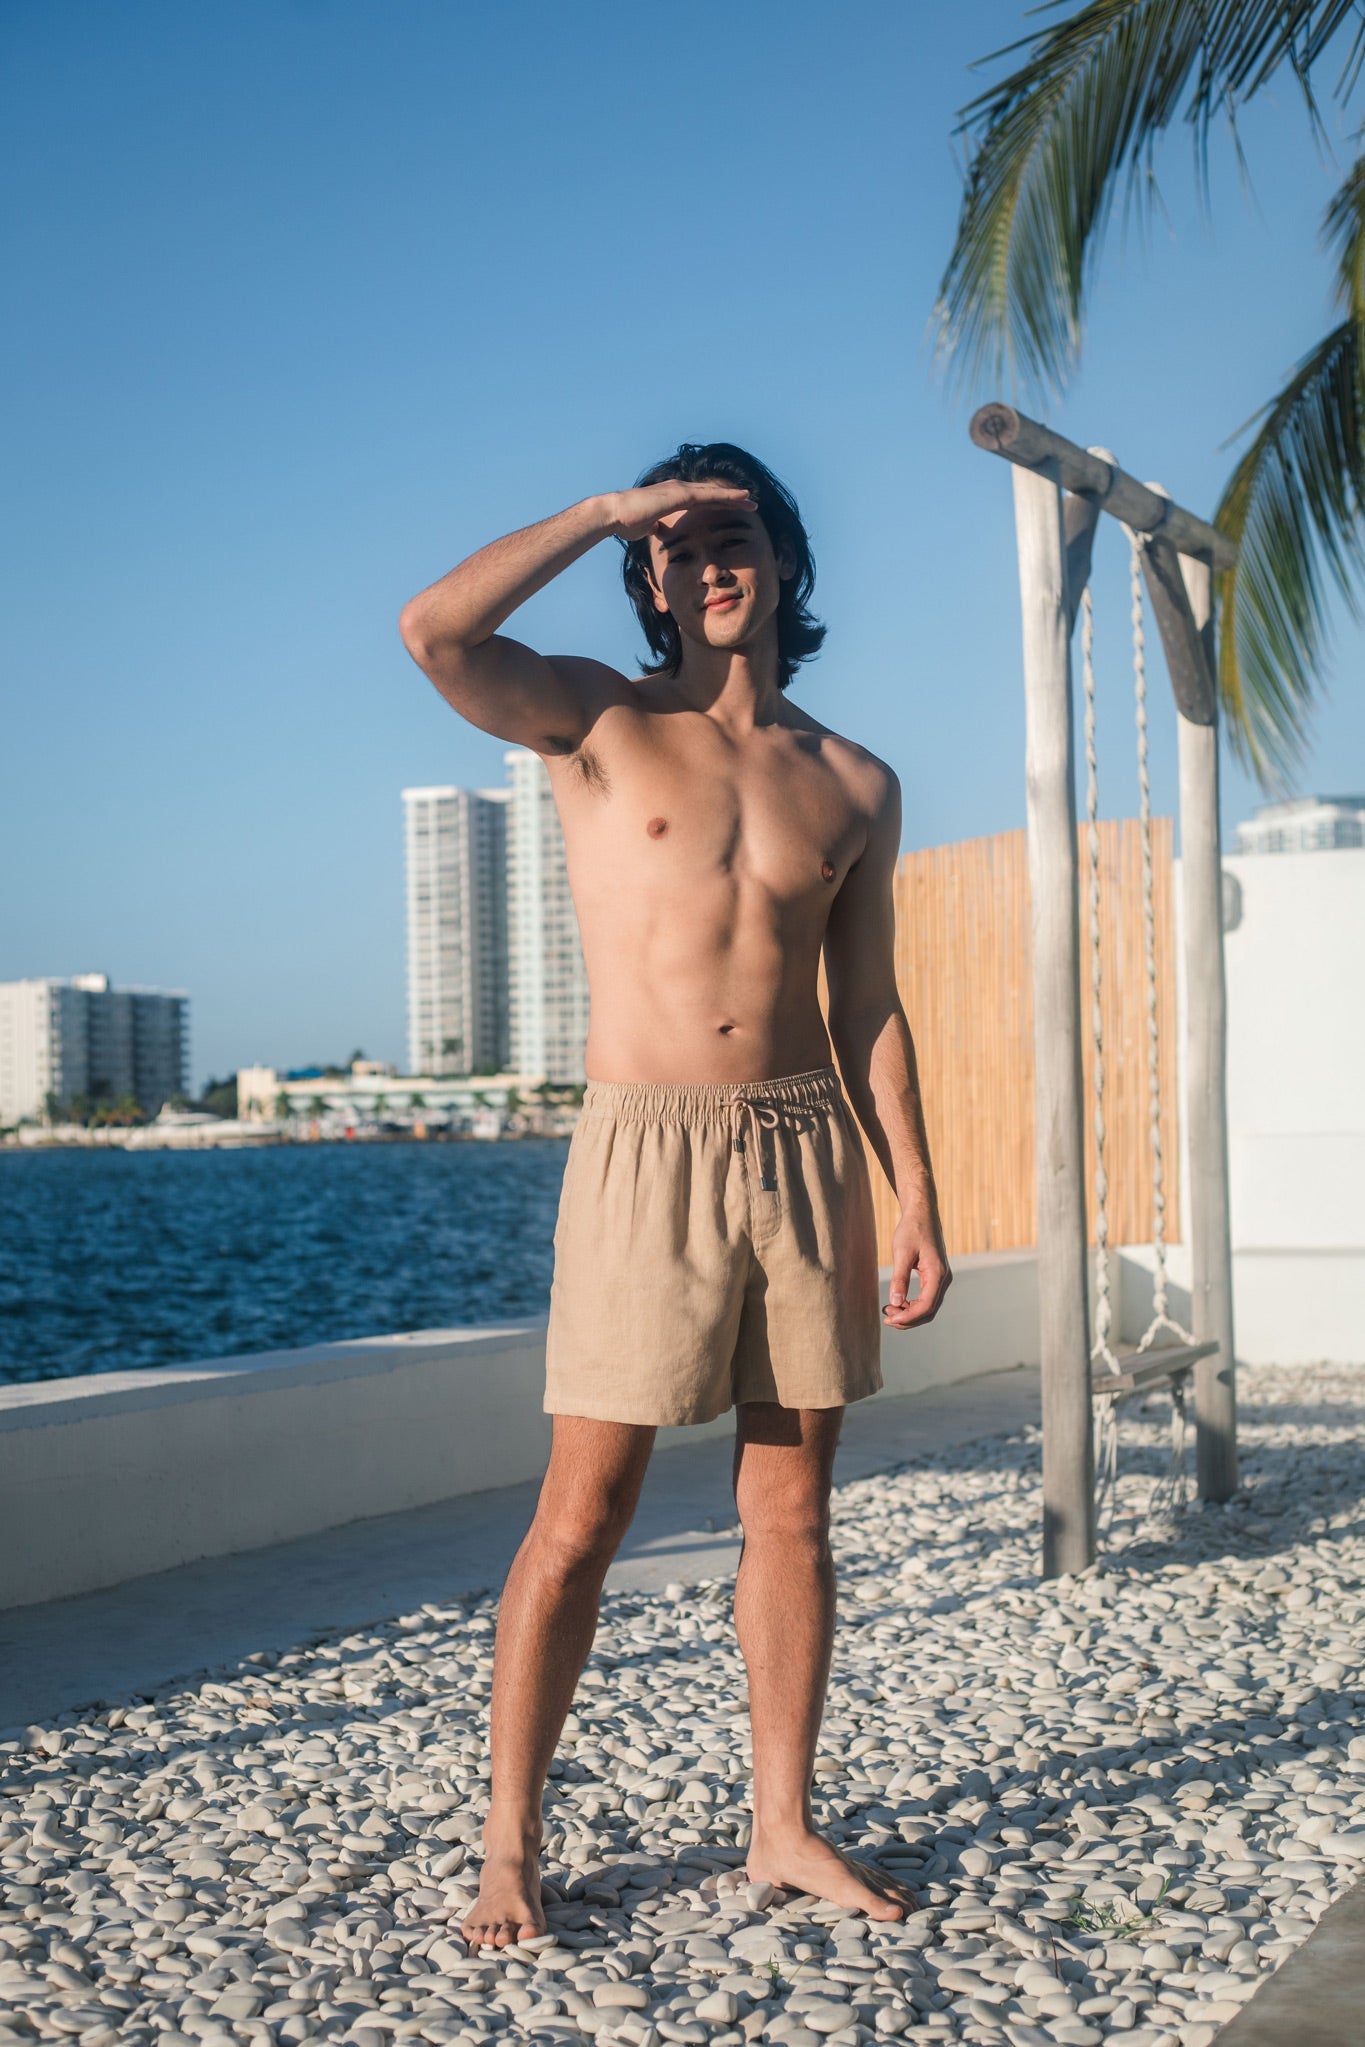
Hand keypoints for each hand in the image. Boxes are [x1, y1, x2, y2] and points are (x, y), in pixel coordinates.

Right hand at [607, 479, 755, 543]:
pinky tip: (740, 498)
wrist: (615, 513)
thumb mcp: (646, 526)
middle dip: (731, 498)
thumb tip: (657, 530)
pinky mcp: (681, 494)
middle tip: (750, 502)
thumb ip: (655, 526)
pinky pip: (709, 495)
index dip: (718, 503)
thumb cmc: (626, 521)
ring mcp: (680, 489)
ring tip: (752, 500)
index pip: (701, 500)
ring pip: (714, 492)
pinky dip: (727, 496)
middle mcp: (679, 488)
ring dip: (734, 496)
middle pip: (711, 494)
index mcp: (672, 496)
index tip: (733, 508)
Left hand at [882, 1206, 951, 1329]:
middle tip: (887, 1318)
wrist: (921, 1213)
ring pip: (928, 1306)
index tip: (889, 1319)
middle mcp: (943, 1279)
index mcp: (937, 1274)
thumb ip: (900, 1278)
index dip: (908, 1317)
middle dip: (908, 1318)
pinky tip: (897, 1302)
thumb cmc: (912, 1229)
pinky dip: (912, 1304)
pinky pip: (926, 1297)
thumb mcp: (902, 1253)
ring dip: (910, 1313)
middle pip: (929, 1311)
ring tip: (889, 1310)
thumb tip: (895, 1303)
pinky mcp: (934, 1275)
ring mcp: (940, 1278)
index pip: (927, 1306)